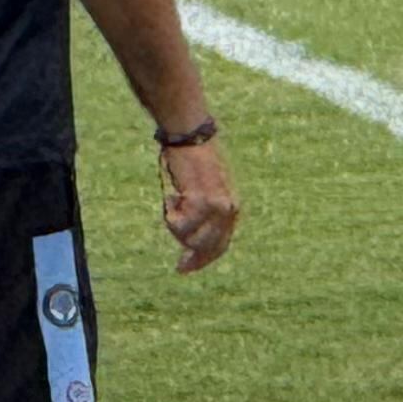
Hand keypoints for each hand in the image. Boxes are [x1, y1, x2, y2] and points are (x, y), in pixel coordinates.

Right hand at [161, 139, 240, 273]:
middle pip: (207, 248)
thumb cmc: (193, 156)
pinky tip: (169, 195)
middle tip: (179, 267)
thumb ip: (204, 211)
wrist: (190, 134)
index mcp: (233, 207)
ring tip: (171, 203)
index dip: (205, 259)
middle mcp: (228, 210)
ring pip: (189, 239)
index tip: (188, 268)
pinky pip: (178, 224)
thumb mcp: (206, 187)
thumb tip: (190, 239)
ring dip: (175, 226)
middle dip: (191, 257)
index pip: (221, 244)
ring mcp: (215, 207)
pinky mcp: (200, 202)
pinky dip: (169, 213)